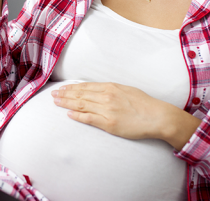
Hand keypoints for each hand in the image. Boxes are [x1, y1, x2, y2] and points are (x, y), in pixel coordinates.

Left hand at [51, 82, 201, 149]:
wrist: (156, 116)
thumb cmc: (144, 103)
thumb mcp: (126, 90)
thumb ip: (111, 89)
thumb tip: (99, 90)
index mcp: (111, 87)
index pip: (86, 86)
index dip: (72, 87)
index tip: (62, 88)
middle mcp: (106, 97)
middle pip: (80, 95)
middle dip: (65, 94)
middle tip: (53, 94)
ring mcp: (107, 110)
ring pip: (81, 105)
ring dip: (67, 103)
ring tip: (56, 102)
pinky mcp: (109, 123)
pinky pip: (89, 119)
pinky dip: (78, 116)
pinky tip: (69, 114)